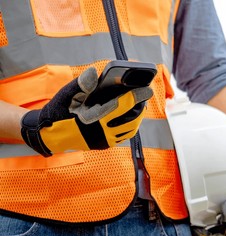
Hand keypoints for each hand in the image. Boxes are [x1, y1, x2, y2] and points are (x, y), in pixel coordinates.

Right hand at [21, 66, 152, 156]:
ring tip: (139, 104)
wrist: (50, 135)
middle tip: (144, 95)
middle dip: (140, 106)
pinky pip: (124, 136)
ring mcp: (104, 141)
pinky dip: (130, 125)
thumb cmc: (59, 112)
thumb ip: (81, 84)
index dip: (136, 96)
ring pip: (130, 130)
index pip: (121, 106)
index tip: (147, 89)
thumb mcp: (66, 95)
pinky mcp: (105, 145)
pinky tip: (131, 115)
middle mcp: (101, 133)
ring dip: (137, 117)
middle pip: (131, 119)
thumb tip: (94, 72)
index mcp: (92, 119)